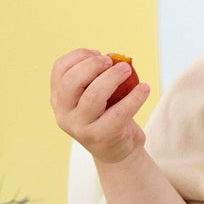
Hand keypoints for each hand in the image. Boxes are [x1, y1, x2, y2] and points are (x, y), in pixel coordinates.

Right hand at [50, 49, 150, 163]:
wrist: (117, 151)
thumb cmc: (107, 115)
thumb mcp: (96, 95)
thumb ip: (98, 77)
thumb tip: (114, 57)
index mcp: (59, 99)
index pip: (59, 70)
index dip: (78, 56)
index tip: (98, 53)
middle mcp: (64, 114)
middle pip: (71, 82)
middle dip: (92, 65)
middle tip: (111, 61)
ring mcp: (81, 127)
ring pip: (93, 97)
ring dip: (112, 78)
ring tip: (127, 69)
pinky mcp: (102, 136)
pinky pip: (119, 113)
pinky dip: (135, 97)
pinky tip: (145, 88)